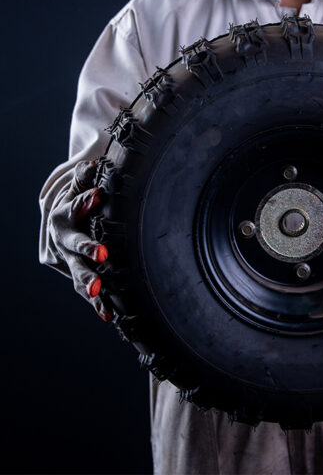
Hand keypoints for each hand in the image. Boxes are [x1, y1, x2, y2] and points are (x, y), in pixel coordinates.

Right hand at [48, 160, 112, 320]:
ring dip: (89, 282)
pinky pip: (85, 289)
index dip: (83, 202)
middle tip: (103, 254)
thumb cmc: (77, 198)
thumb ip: (84, 178)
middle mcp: (59, 240)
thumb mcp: (79, 185)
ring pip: (77, 272)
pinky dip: (96, 302)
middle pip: (72, 244)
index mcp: (60, 215)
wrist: (60, 219)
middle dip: (87, 249)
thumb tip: (92, 164)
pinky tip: (107, 314)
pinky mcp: (74, 274)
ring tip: (99, 292)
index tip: (97, 195)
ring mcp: (65, 260)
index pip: (71, 207)